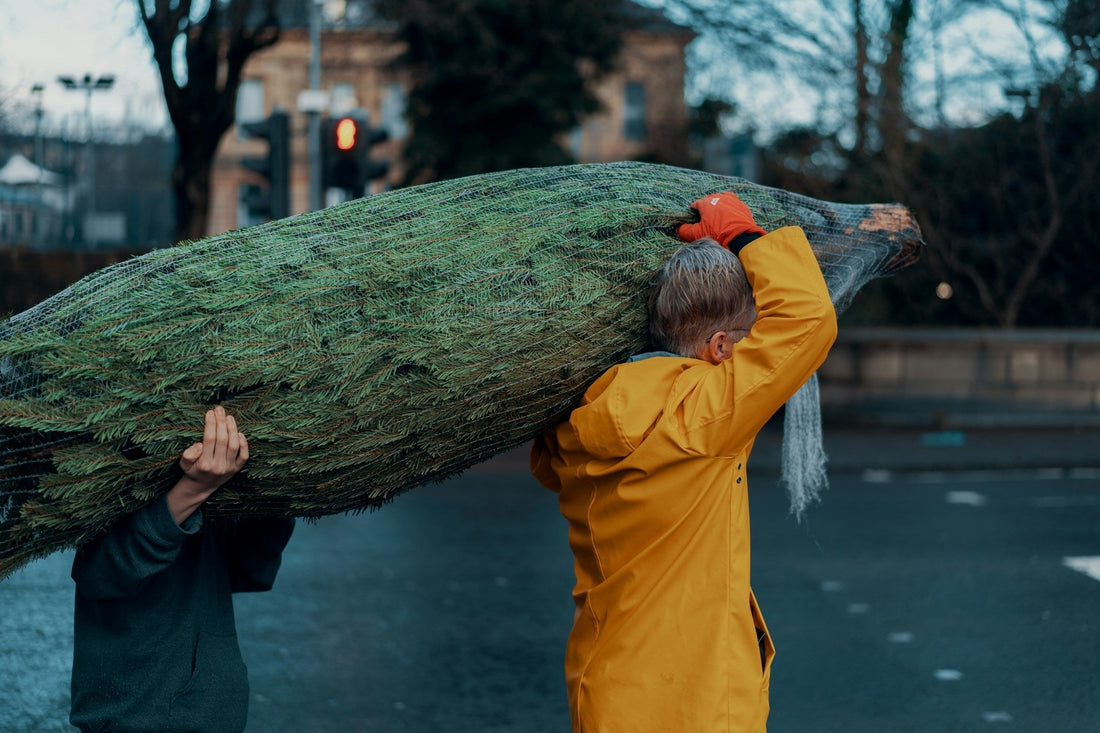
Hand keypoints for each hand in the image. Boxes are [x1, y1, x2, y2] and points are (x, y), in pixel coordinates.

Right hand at [168, 406, 248, 523]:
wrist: (201, 487)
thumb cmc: (192, 470)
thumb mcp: (183, 464)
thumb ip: (188, 454)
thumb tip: (200, 444)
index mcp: (204, 463)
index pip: (209, 439)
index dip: (210, 424)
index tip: (210, 412)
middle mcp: (218, 466)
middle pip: (222, 439)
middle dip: (221, 422)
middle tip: (219, 410)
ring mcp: (229, 468)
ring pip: (234, 445)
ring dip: (233, 429)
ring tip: (229, 417)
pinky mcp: (237, 469)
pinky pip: (244, 456)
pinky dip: (244, 444)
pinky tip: (240, 433)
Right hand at [677, 192, 765, 247]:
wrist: (741, 237)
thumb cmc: (718, 235)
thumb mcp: (697, 234)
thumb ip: (685, 230)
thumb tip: (679, 228)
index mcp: (707, 203)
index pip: (696, 204)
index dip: (694, 210)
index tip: (693, 216)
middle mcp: (719, 198)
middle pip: (709, 200)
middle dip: (706, 206)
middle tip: (705, 216)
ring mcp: (732, 200)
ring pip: (722, 198)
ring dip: (718, 204)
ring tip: (717, 214)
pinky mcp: (741, 205)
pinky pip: (733, 203)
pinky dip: (729, 207)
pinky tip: (729, 215)